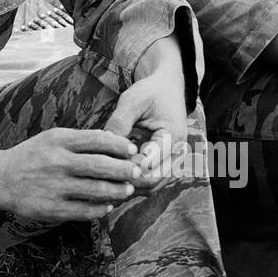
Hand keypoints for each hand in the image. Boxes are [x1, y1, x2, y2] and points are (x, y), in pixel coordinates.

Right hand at [0, 128, 143, 221]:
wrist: (1, 179)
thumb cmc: (33, 156)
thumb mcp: (52, 138)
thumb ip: (80, 140)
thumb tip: (114, 142)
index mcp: (59, 140)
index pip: (98, 139)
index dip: (120, 144)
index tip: (133, 150)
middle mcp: (57, 162)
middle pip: (101, 166)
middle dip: (125, 170)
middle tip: (136, 172)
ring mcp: (55, 187)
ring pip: (97, 191)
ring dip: (118, 191)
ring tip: (126, 190)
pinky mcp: (52, 209)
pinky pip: (85, 210)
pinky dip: (101, 208)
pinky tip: (107, 205)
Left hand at [103, 69, 189, 189]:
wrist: (167, 89)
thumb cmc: (149, 92)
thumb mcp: (132, 100)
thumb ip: (119, 122)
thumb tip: (103, 145)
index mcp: (173, 137)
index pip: (148, 164)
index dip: (124, 165)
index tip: (103, 159)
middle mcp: (177, 154)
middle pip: (151, 181)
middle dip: (124, 178)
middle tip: (100, 169)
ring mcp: (173, 162)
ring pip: (150, 187)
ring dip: (127, 183)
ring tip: (104, 172)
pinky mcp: (164, 166)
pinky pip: (149, 183)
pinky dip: (132, 181)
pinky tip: (113, 172)